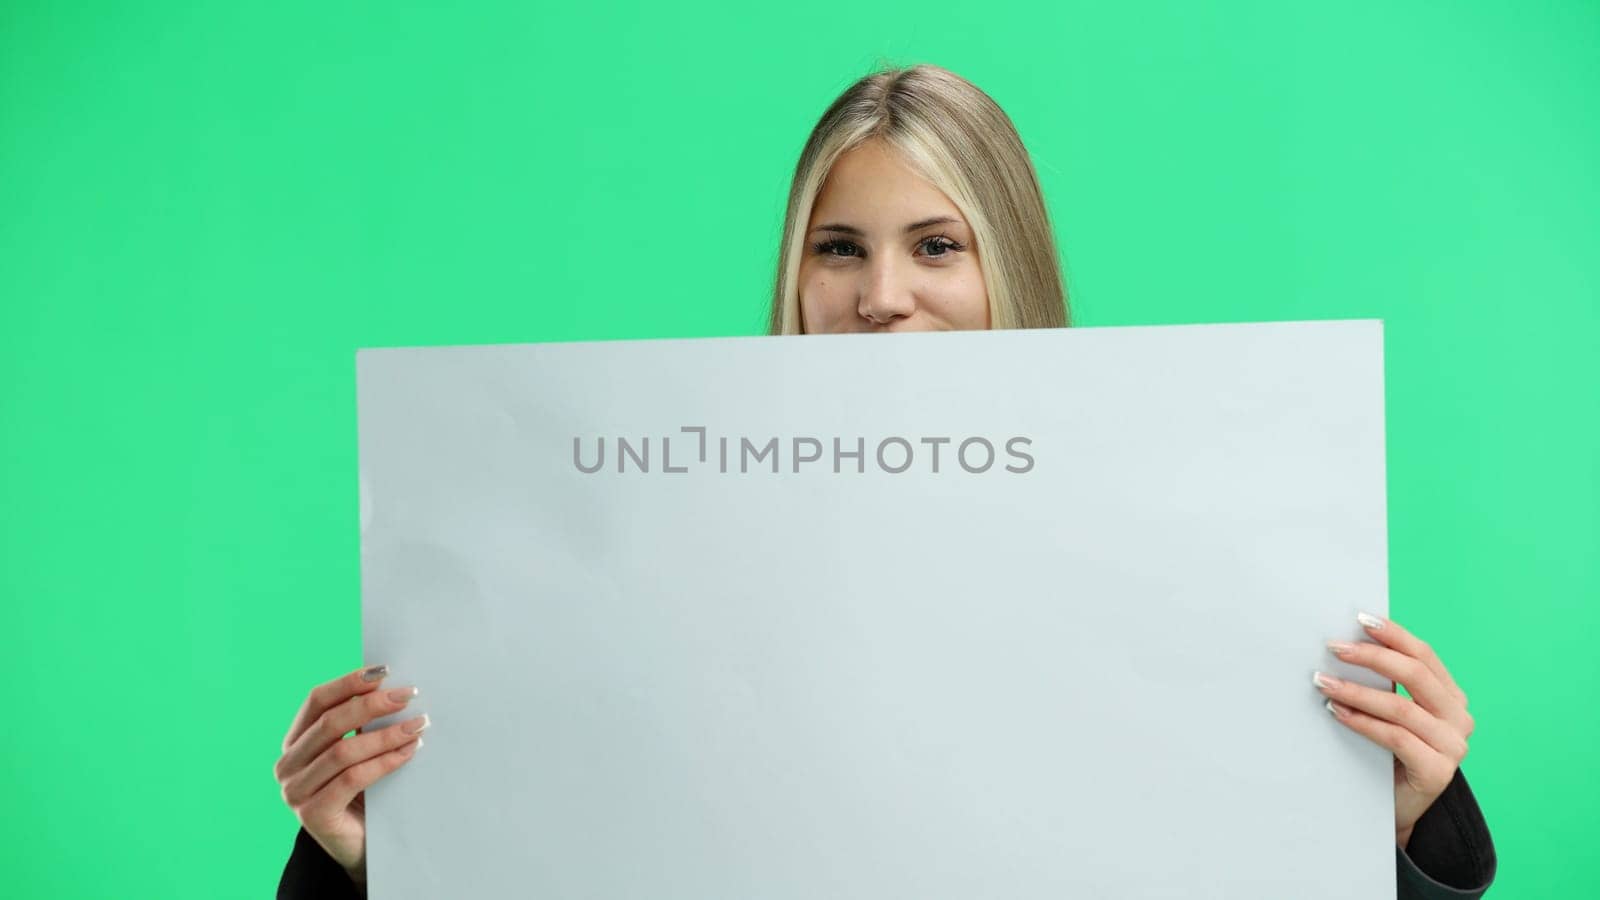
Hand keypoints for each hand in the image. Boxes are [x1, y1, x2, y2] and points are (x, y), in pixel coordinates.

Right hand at [274, 664, 429, 884]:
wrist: (359, 847)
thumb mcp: (356, 753)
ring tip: (418, 724)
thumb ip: (362, 725)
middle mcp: (288, 765)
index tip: (384, 671)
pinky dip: (384, 761)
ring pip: (344, 750)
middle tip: (408, 694)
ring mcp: (295, 791)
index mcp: (294, 742)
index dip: (348, 683)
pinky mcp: (312, 814)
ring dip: (386, 733)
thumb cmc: (362, 793)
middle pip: (330, 722)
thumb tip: (393, 686)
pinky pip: (352, 778)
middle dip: (372, 704)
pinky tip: (409, 751)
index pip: (316, 701)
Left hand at [1313, 614, 1473, 849]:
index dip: (1394, 635)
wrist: (1397, 807)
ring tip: (1323, 682)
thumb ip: (1384, 685)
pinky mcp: (1438, 772)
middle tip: (1334, 647)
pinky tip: (1337, 712)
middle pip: (1415, 675)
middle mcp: (1459, 718)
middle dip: (1371, 657)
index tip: (1361, 619)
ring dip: (1357, 691)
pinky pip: (1396, 738)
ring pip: (1401, 708)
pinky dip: (1362, 722)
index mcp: (1451, 696)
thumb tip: (1345, 644)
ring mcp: (1453, 746)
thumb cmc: (1389, 753)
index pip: (1424, 656)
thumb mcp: (1392, 712)